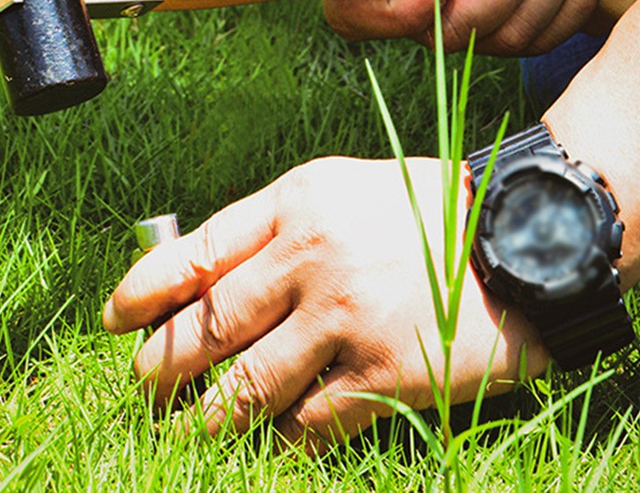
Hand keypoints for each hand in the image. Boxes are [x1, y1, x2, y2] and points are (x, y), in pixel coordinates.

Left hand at [103, 156, 548, 452]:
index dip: (145, 286)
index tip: (115, 315)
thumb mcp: (345, 190)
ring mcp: (345, 318)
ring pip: (246, 387)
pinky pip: (307, 425)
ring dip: (205, 418)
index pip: (198, 248)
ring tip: (185, 431)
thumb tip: (211, 279)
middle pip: (209, 325)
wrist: (524, 235)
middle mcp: (312, 256)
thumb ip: (279, 226)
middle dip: (163, 365)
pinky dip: (279, 443)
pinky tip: (268, 450)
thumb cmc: (428, 208)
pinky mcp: (382, 374)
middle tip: (144, 385)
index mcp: (299, 202)